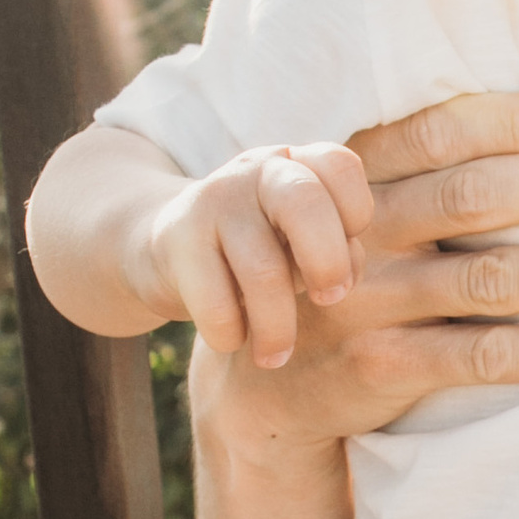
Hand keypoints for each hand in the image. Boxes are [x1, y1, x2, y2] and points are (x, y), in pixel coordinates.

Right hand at [147, 140, 376, 362]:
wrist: (163, 250)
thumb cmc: (256, 252)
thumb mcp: (300, 244)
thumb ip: (335, 250)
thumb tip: (344, 280)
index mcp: (296, 163)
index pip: (341, 167)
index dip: (355, 215)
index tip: (341, 255)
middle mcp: (256, 170)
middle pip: (304, 204)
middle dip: (327, 264)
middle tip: (329, 301)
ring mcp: (213, 200)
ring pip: (262, 270)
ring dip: (277, 327)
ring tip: (275, 355)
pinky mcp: (176, 239)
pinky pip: (216, 303)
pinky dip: (231, 334)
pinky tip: (232, 339)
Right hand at [188, 90, 518, 456]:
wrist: (261, 378)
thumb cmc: (344, 270)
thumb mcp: (357, 208)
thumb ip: (424, 167)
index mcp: (359, 178)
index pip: (443, 132)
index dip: (517, 119)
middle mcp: (364, 234)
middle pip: (476, 196)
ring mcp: (370, 302)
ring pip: (490, 278)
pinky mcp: (382, 367)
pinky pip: (480, 358)